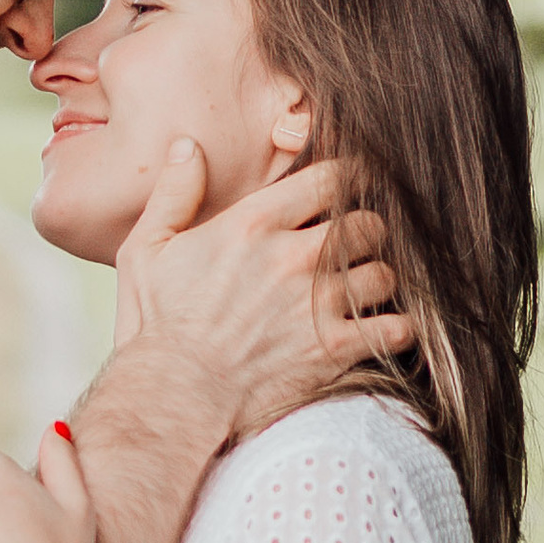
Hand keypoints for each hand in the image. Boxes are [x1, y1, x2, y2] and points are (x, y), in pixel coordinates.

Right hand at [110, 143, 412, 441]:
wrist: (171, 396)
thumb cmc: (154, 325)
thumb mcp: (146, 249)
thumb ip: (173, 193)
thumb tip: (188, 146)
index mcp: (254, 224)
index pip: (331, 179)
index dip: (347, 180)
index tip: (348, 190)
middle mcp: (294, 257)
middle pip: (368, 224)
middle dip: (365, 233)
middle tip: (354, 247)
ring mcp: (319, 303)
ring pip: (386, 274)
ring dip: (378, 281)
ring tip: (364, 291)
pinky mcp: (334, 348)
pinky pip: (396, 328)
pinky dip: (397, 328)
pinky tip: (384, 329)